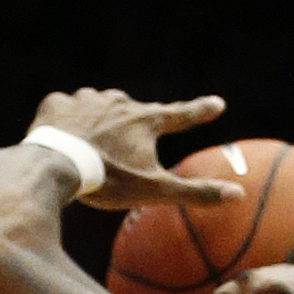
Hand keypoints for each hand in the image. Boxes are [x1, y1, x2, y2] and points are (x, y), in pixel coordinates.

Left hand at [27, 90, 242, 212]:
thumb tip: (238, 194)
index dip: (200, 111)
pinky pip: (66, 108)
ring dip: (98, 121)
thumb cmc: (108, 179)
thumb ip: (195, 192)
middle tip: (123, 146)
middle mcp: (119, 102)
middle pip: (133, 111)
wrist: (55, 165)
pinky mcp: (58, 103)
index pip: (181, 114)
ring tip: (89, 144)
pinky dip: (66, 121)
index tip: (217, 104)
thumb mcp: (154, 190)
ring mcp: (86, 99)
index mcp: (145, 121)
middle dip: (132, 124)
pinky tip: (62, 136)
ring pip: (98, 106)